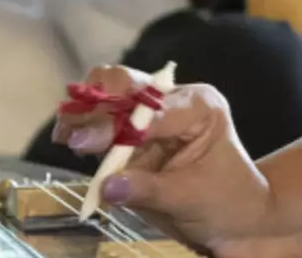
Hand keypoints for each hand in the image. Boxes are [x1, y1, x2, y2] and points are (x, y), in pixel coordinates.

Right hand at [53, 65, 274, 246]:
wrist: (237, 216)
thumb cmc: (226, 201)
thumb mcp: (191, 198)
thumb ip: (148, 189)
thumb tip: (107, 186)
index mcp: (199, 106)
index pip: (151, 108)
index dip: (115, 124)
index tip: (84, 141)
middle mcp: (174, 100)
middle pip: (126, 85)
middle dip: (96, 106)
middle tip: (69, 133)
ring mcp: (153, 114)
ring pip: (110, 96)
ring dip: (85, 114)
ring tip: (64, 135)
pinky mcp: (135, 132)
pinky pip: (105, 122)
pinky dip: (86, 128)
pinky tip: (68, 140)